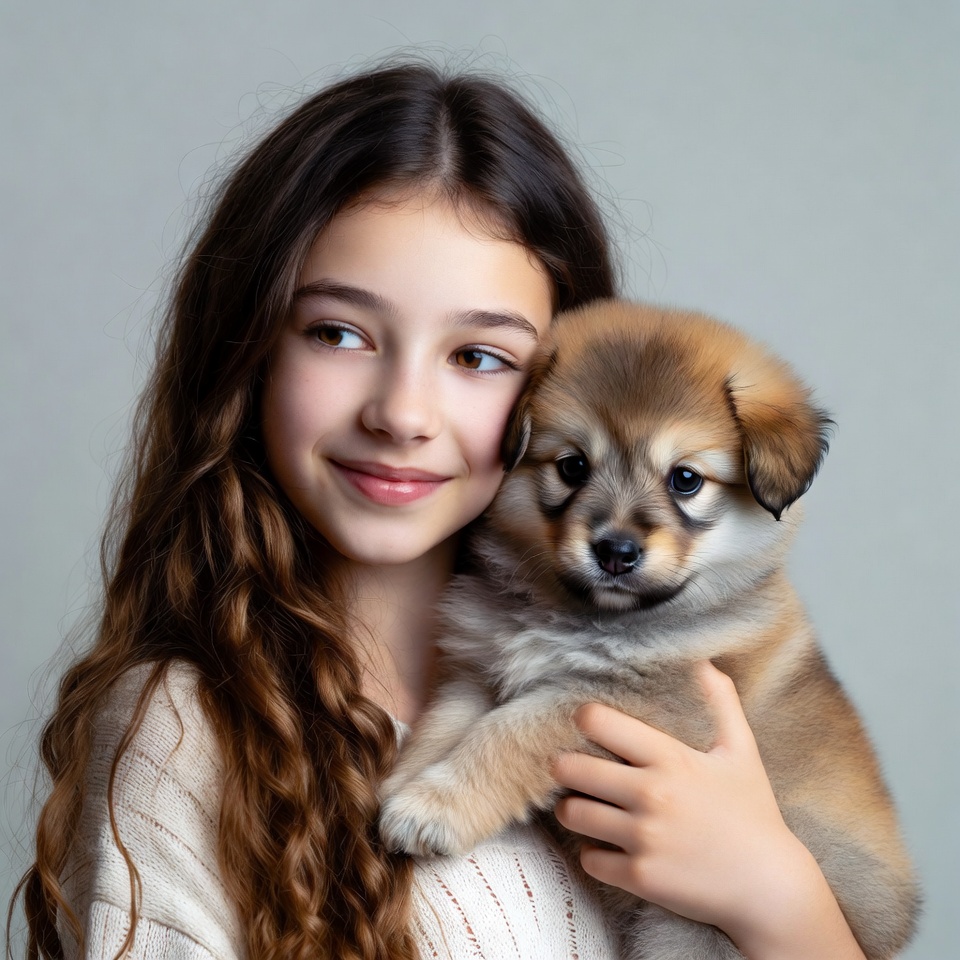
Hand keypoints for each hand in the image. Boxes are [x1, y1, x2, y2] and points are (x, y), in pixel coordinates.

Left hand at [552, 662, 866, 959]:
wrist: (770, 888)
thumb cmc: (754, 814)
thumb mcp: (741, 752)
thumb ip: (721, 704)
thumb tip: (705, 664)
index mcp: (670, 758)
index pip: (599, 722)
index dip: (585, 719)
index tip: (585, 724)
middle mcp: (651, 793)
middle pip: (571, 768)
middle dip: (565, 767)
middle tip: (571, 769)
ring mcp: (643, 837)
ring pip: (573, 813)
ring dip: (573, 809)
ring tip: (582, 806)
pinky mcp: (640, 876)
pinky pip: (590, 859)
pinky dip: (595, 854)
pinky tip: (608, 848)